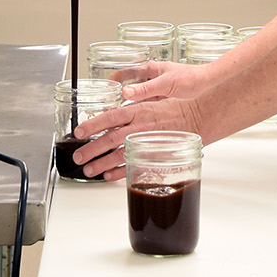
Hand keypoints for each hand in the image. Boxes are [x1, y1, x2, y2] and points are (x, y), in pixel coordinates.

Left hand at [71, 96, 206, 180]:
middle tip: (78, 157)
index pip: (110, 117)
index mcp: (138, 109)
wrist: (198, 116)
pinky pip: (134, 166)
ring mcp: (147, 142)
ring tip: (89, 170)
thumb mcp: (150, 100)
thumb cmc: (174, 106)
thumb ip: (131, 107)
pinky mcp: (155, 155)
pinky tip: (108, 176)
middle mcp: (140, 126)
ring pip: (119, 155)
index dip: (92, 125)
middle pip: (110, 139)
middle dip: (92, 149)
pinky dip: (119, 172)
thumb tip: (110, 112)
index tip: (78, 132)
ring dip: (102, 164)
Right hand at [109, 60, 214, 102]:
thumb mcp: (166, 84)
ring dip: (130, 101)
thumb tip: (125, 93)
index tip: (104, 84)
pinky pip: (149, 101)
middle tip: (107, 101)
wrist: (209, 83)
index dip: (116, 77)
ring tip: (119, 111)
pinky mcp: (165, 95)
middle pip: (132, 83)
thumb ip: (145, 89)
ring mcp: (159, 86)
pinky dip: (141, 107)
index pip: (128, 70)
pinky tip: (138, 116)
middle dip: (120, 91)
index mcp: (151, 68)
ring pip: (140, 93)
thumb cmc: (191, 78)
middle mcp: (153, 76)